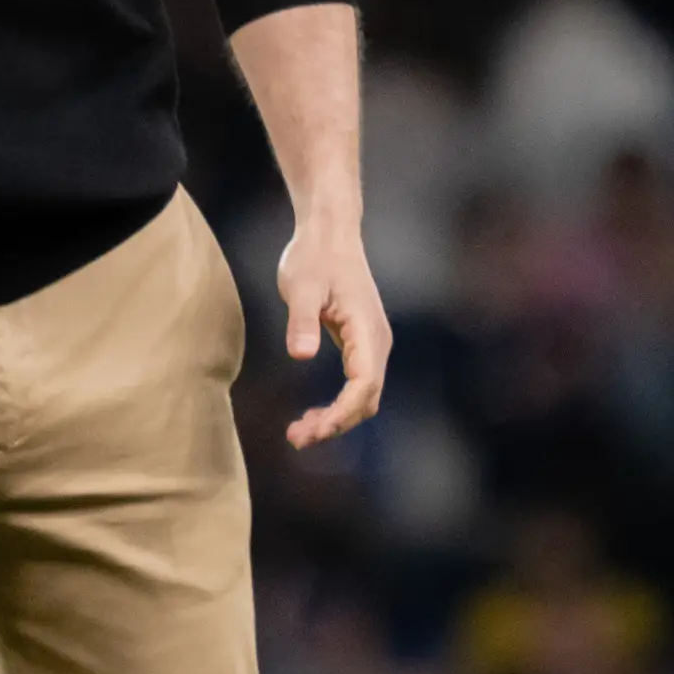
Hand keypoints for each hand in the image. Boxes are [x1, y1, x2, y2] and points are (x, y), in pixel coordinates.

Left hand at [277, 212, 391, 449]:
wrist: (330, 234)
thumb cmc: (314, 257)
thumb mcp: (301, 286)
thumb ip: (302, 320)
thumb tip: (301, 355)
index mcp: (367, 330)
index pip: (364, 385)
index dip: (342, 413)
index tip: (314, 430)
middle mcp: (376, 342)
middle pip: (366, 399)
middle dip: (336, 424)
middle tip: (297, 439)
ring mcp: (372, 344)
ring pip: (364, 396)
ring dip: (337, 419)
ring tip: (299, 434)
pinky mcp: (361, 343)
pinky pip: (357, 385)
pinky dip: (338, 406)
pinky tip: (312, 416)